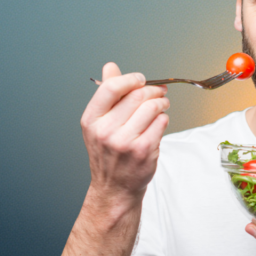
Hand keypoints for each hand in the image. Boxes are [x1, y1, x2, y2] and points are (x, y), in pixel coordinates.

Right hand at [80, 62, 168, 198]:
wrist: (114, 188)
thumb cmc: (109, 153)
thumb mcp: (99, 123)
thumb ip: (107, 94)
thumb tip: (110, 67)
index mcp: (91, 120)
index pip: (111, 88)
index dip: (130, 79)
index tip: (140, 79)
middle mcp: (105, 131)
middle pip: (137, 95)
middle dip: (152, 90)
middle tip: (159, 92)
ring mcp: (125, 142)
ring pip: (152, 107)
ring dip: (161, 103)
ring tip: (161, 105)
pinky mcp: (143, 150)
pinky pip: (161, 123)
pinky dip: (164, 119)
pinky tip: (159, 123)